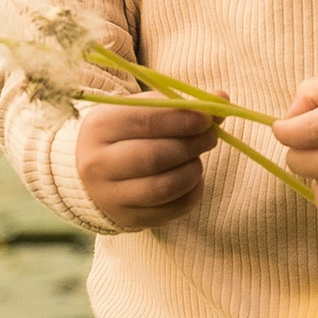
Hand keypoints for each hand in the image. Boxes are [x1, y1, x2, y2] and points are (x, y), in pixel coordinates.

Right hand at [74, 94, 217, 226]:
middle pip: (155, 157)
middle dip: (192, 145)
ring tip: (196, 159)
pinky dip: (192, 193)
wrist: (95, 170)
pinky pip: (172, 210)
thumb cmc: (128, 133)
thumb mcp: (144, 110)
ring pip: (165, 187)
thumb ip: (182, 105)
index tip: (207, 118)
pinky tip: (191, 180)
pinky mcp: (128, 218)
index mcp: (99, 127)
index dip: (182, 119)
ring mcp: (110, 196)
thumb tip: (221, 99)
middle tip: (210, 137)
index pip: (146, 122)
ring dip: (193, 171)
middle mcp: (97, 164)